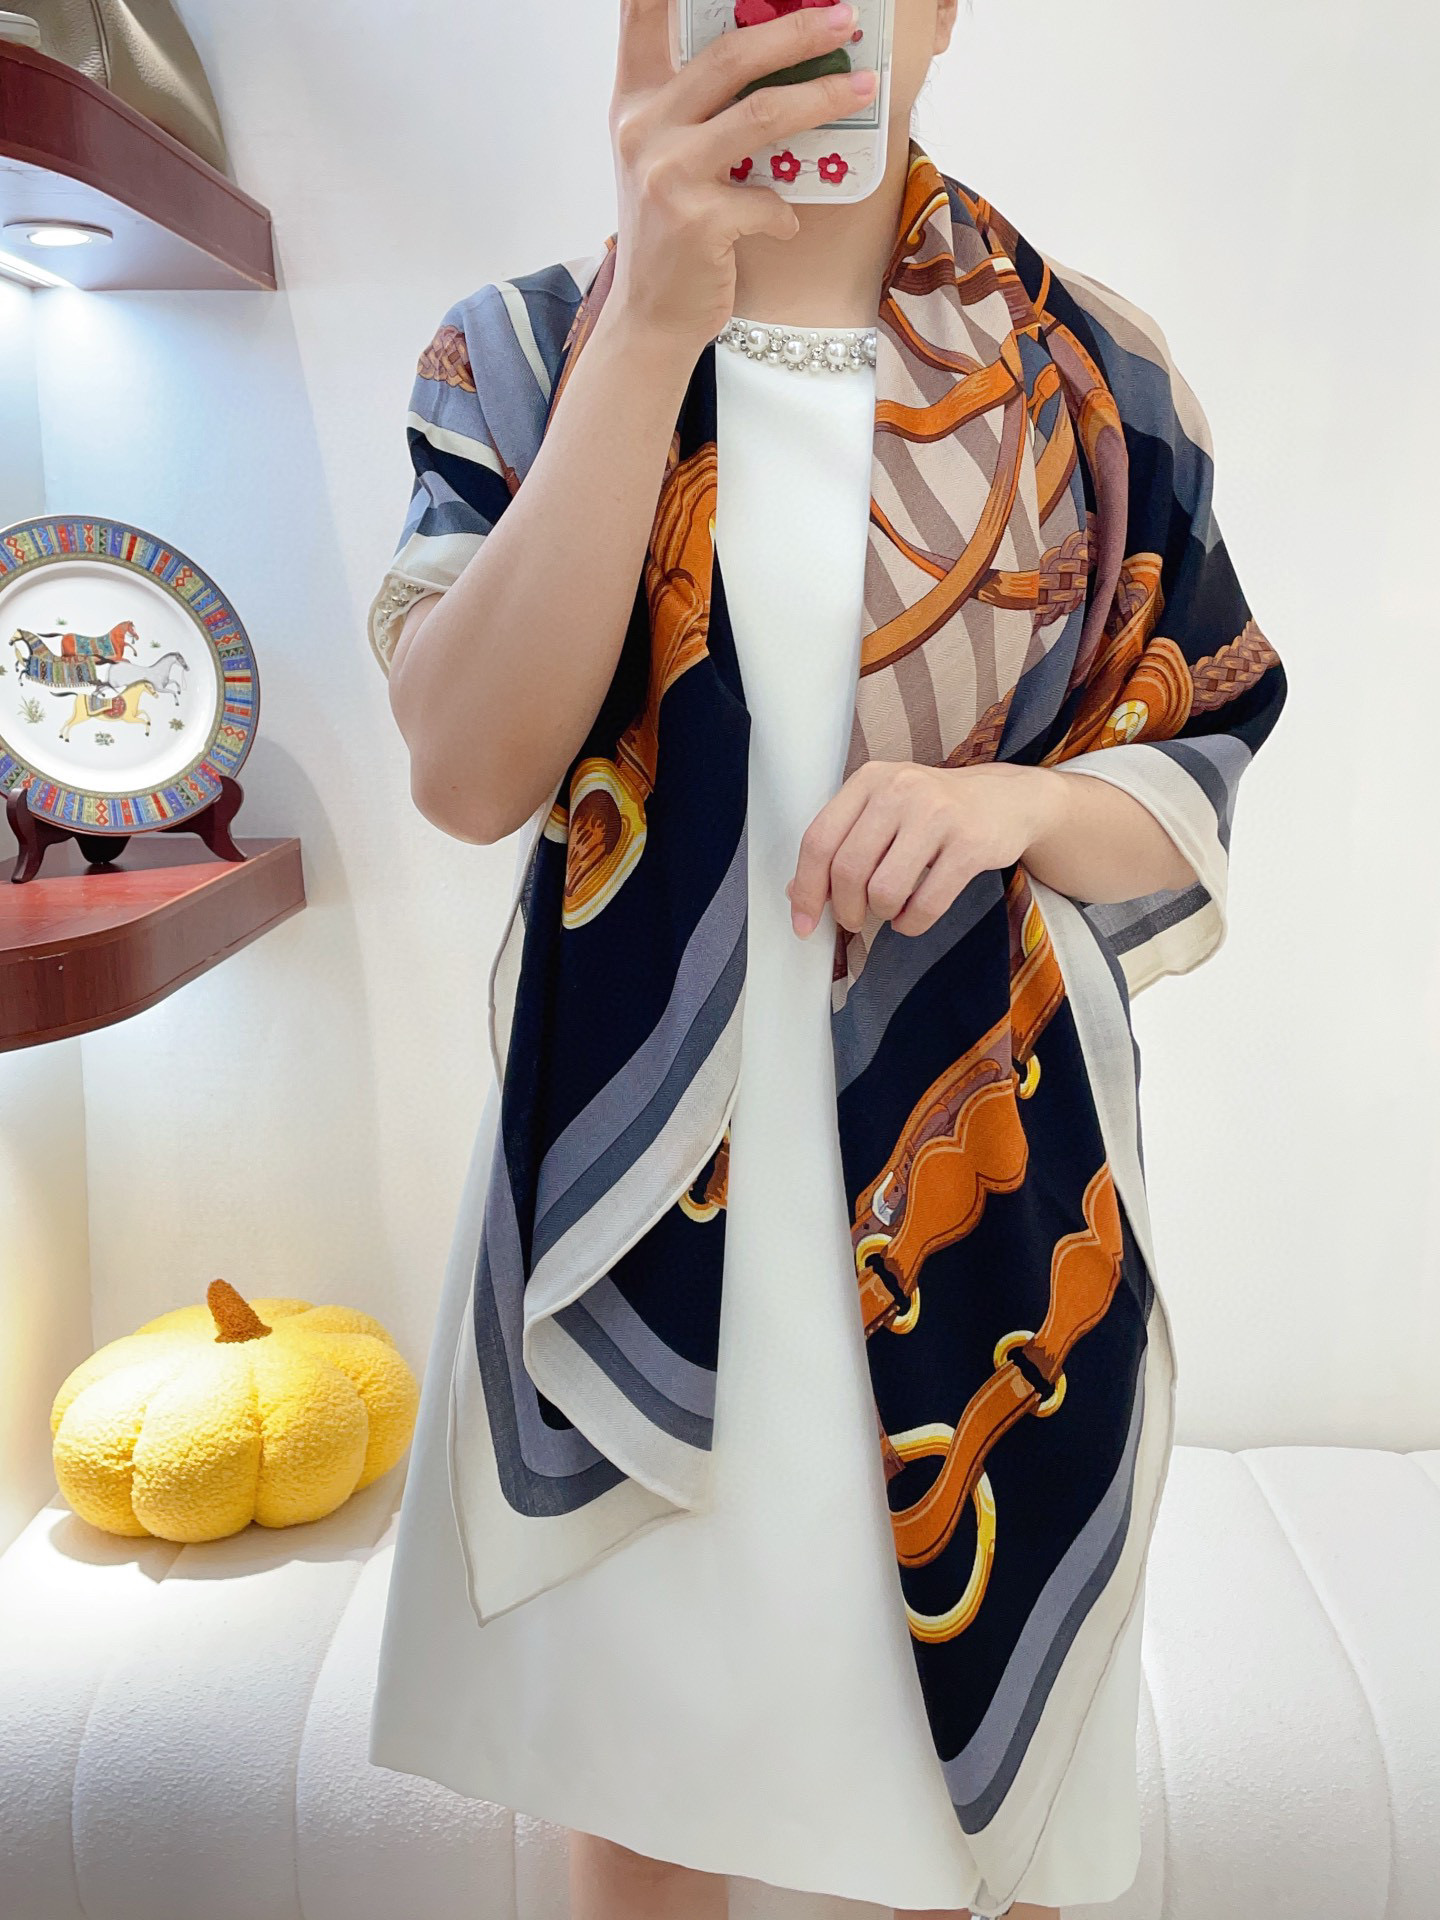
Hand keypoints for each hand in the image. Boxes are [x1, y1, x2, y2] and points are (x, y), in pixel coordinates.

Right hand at [608, 0, 877, 348]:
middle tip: (846, 20)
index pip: (642, 13)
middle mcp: (642, 128)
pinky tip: (783, 222)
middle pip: (732, 54)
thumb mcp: (664, 155)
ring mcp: (666, 174)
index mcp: (634, 100)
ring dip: (822, 99)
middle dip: (798, 30)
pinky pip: (768, 199)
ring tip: (864, 88)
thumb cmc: (669, 231)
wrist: (651, 315)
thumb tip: (773, 51)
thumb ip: (695, 104)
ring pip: (763, 115)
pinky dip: (785, 211)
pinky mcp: (696, 222)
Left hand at [785, 761, 1063, 938]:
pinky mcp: (970, 844)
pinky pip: (926, 904)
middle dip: (845, 909)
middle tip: (853, 919)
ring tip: (891, 909)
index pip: (819, 840)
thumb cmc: (935, 810)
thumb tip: (797, 893)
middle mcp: (900, 790)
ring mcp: (938, 814)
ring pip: (884, 890)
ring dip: (882, 914)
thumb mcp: (883, 810)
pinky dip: (912, 923)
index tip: (804, 922)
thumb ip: (841, 844)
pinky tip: (914, 916)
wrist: (1007, 800)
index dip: (806, 889)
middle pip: (848, 869)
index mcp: (869, 780)